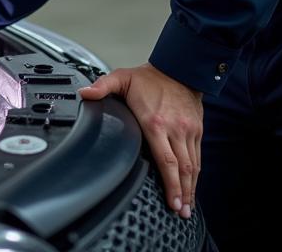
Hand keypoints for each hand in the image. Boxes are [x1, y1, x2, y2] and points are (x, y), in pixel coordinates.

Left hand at [79, 62, 202, 219]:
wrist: (178, 67)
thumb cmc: (148, 78)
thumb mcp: (121, 77)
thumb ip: (102, 87)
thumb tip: (84, 94)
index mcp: (155, 121)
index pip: (165, 159)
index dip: (170, 183)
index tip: (171, 201)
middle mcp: (175, 129)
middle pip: (181, 168)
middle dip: (181, 193)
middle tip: (180, 213)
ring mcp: (188, 130)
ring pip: (192, 165)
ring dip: (190, 188)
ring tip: (186, 207)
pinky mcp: (196, 130)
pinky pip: (197, 156)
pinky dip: (195, 174)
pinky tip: (191, 186)